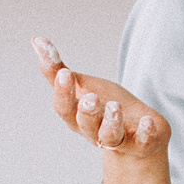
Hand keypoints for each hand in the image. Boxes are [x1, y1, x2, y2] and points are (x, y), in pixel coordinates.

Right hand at [33, 36, 169, 167]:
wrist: (137, 133)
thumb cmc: (104, 107)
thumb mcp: (83, 85)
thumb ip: (58, 69)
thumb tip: (36, 39)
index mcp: (76, 116)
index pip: (64, 107)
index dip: (62, 92)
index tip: (64, 74)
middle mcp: (93, 131)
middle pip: (85, 124)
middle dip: (86, 112)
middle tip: (90, 97)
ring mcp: (117, 139)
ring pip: (110, 136)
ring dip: (111, 122)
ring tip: (115, 106)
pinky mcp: (141, 144)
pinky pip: (142, 142)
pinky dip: (145, 133)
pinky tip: (147, 121)